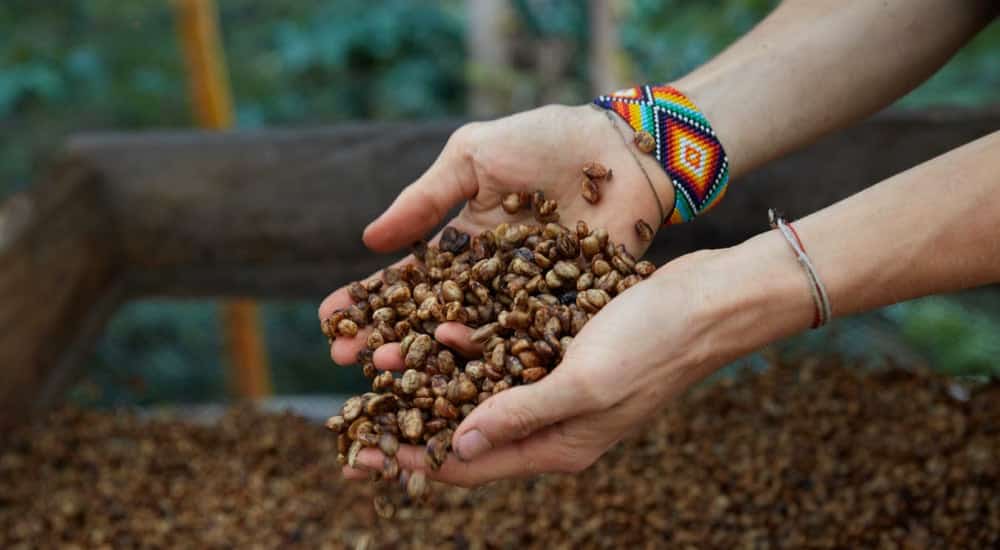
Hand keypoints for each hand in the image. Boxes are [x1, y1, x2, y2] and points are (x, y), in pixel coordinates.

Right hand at [319, 104, 671, 366]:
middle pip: (432, 316)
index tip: (331, 321)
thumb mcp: (473, 158)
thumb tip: (369, 241)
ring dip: (431, 356)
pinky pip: (526, 340)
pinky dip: (496, 362)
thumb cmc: (545, 141)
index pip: (408, 278)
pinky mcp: (563, 310)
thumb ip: (425, 199)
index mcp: (463, 242)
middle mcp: (489, 279)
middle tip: (350, 362)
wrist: (620, 149)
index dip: (371, 298)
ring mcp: (525, 299)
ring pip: (473, 336)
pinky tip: (462, 382)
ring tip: (391, 376)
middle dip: (390, 338)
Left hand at [342, 249, 752, 486]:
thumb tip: (458, 444)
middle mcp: (553, 425)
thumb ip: (521, 412)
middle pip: (466, 431)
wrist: (706, 302)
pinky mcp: (563, 353)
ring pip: (479, 390)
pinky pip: (504, 356)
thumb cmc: (653, 344)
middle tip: (356, 413)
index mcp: (558, 446)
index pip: (469, 464)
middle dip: (411, 419)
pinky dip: (471, 346)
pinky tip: (440, 328)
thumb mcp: (585, 382)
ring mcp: (558, 388)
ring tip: (382, 360)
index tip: (361, 454)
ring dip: (433, 377)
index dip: (411, 458)